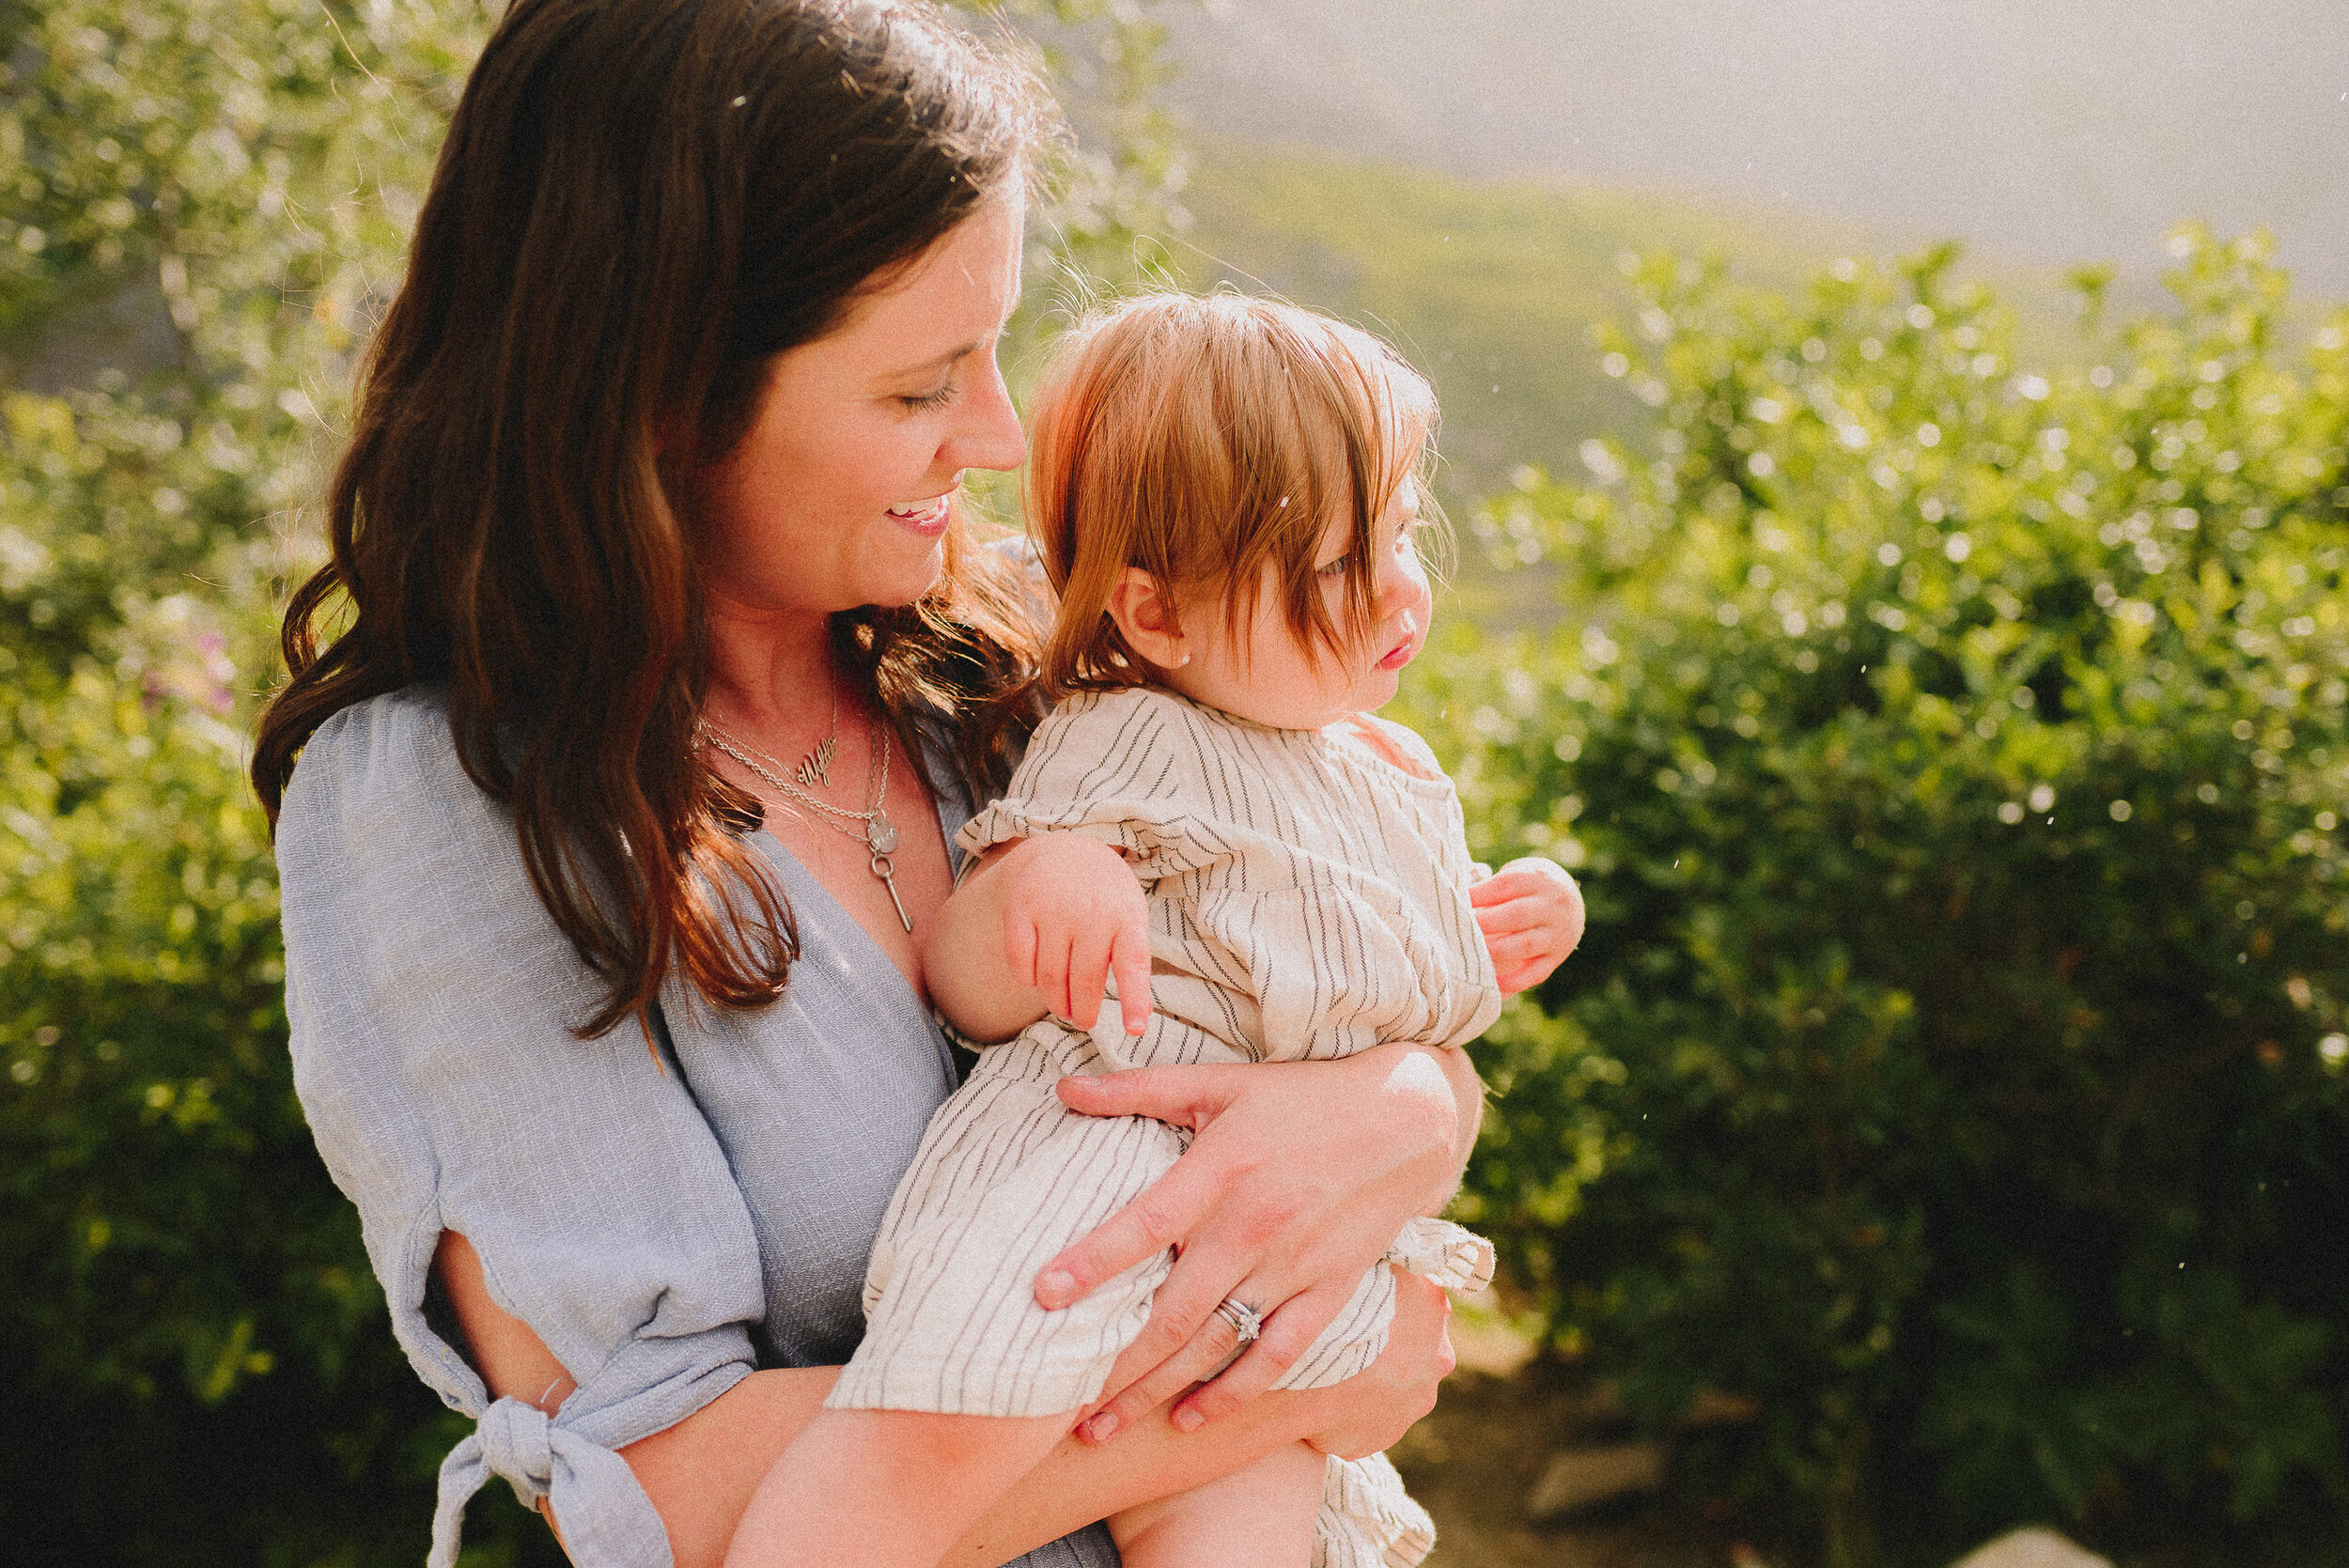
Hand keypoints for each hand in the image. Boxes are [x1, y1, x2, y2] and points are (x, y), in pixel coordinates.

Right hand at [996, 833, 1152, 1034]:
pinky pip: (1019, 960)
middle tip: (1082, 1021)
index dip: (1134, 1000)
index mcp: (1126, 917)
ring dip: (1055, 1001)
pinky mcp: (1021, 906)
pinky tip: (1035, 981)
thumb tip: (1140, 1018)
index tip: (1135, 1030)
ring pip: (1051, 976)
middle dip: (1082, 1012)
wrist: (1068, 849)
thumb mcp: (1130, 917)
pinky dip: (1027, 979)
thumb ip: (1132, 961)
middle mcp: (1091, 911)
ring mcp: (1054, 907)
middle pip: (1085, 981)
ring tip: (1062, 1007)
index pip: (1133, 965)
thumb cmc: (1106, 897)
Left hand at [1041, 1042, 1468, 1440]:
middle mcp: (1254, 1225)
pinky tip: (1191, 1419)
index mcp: (1222, 1168)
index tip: (1043, 1295)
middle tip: (1061, 1410)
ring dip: (1157, 1391)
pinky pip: (1278, 1353)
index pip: (1145, 1222)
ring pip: (1215, 1342)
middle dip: (1114, 1366)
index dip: (1094, 1260)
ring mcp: (1294, 1264)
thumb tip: (1063, 1089)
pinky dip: (1236, 1391)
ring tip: (1103, 1429)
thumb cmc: (1302, 1097)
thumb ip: (1141, 1089)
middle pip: (1173, 1311)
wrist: (1408, 1119)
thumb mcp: (1222, 1081)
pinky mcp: (1330, 1289)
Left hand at [1470, 856, 1584, 993]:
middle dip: (1486, 922)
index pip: (1507, 885)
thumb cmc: (1528, 887)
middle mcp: (1552, 906)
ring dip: (1497, 950)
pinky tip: (1494, 982)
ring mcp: (1557, 934)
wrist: (1571, 901)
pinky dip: (1515, 981)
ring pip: (1527, 944)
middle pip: (1517, 914)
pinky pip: (1536, 973)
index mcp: (1539, 879)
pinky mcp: (1556, 957)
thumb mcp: (1518, 874)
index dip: (1479, 894)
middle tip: (1462, 926)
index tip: (1457, 900)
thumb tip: (1456, 898)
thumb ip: (1492, 885)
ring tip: (1474, 951)